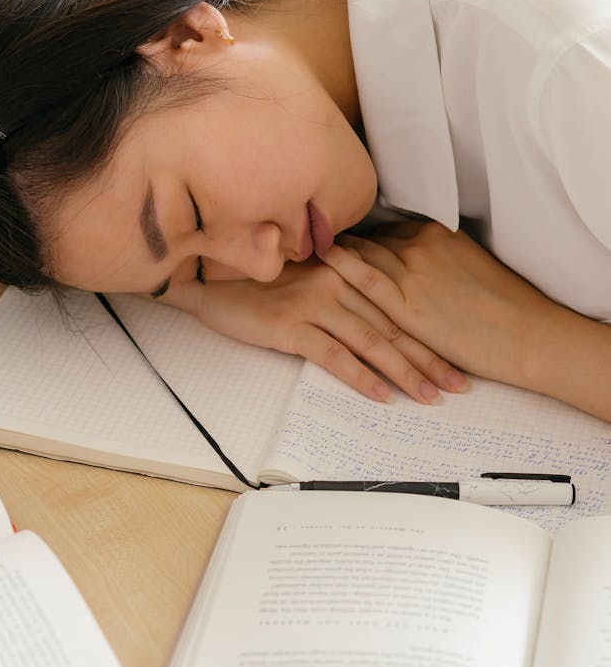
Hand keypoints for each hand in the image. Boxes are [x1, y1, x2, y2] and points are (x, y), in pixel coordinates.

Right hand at [161, 256, 468, 404]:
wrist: (209, 281)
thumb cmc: (259, 284)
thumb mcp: (308, 280)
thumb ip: (342, 292)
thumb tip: (378, 323)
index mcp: (344, 269)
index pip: (396, 306)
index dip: (428, 333)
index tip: (456, 356)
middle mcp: (335, 282)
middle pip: (392, 325)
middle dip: (429, 358)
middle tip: (458, 385)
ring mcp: (313, 303)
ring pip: (371, 341)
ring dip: (404, 372)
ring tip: (429, 397)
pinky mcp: (290, 325)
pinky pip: (334, 355)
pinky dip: (361, 377)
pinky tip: (381, 396)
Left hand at [320, 221, 566, 389]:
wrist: (526, 334)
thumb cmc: (505, 309)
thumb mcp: (469, 269)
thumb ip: (438, 262)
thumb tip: (417, 268)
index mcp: (438, 235)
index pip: (388, 232)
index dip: (364, 239)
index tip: (342, 239)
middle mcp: (422, 246)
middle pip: (371, 240)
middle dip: (343, 242)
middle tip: (312, 241)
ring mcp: (414, 271)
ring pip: (364, 253)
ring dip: (334, 252)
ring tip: (306, 250)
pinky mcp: (408, 303)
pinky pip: (365, 277)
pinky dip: (340, 265)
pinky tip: (320, 260)